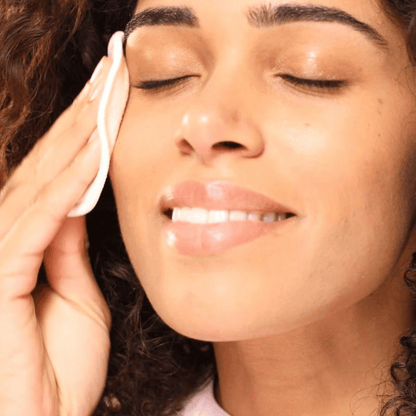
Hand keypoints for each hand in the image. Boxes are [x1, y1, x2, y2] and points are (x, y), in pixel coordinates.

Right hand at [0, 57, 112, 415]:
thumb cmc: (60, 368)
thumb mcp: (77, 295)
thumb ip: (70, 248)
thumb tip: (78, 204)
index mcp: (29, 243)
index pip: (61, 176)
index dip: (87, 135)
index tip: (113, 99)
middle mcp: (7, 237)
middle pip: (50, 165)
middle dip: (82, 118)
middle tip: (111, 75)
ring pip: (43, 181)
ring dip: (79, 137)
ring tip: (107, 94)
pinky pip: (39, 219)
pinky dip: (68, 184)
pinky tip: (94, 151)